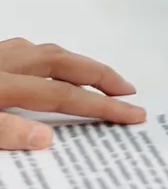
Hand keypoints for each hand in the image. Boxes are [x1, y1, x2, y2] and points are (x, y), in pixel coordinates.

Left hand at [0, 37, 144, 149]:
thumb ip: (4, 131)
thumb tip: (45, 138)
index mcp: (1, 84)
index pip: (63, 95)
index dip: (101, 105)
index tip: (133, 114)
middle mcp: (2, 63)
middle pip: (62, 62)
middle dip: (100, 75)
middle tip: (127, 91)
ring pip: (44, 51)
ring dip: (77, 63)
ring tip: (96, 77)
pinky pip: (25, 50)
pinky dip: (48, 58)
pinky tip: (47, 67)